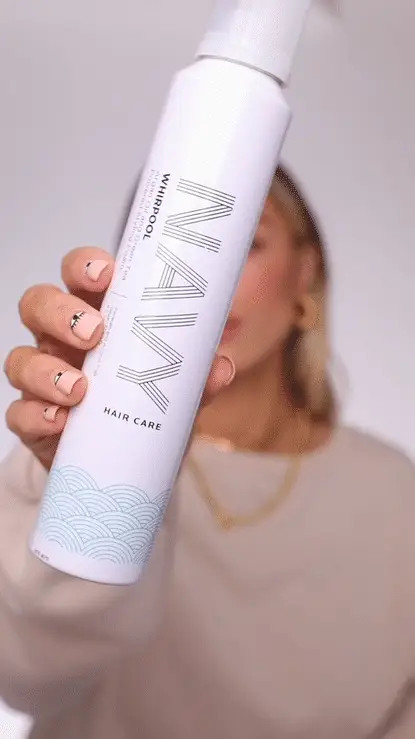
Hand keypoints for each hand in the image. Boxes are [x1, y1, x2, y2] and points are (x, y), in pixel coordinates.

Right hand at [4, 247, 234, 470]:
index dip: (84, 266)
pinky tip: (59, 421)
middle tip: (94, 333)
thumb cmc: (149, 409)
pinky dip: (36, 414)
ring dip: (45, 369)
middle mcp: (63, 341)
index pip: (80, 276)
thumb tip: (220, 367)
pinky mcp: (35, 421)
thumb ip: (198, 379)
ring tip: (79, 389)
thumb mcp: (181, 393)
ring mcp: (44, 380)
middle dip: (60, 312)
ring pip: (20, 358)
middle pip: (38, 304)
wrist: (132, 465)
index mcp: (98, 317)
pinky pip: (18, 412)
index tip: (106, 274)